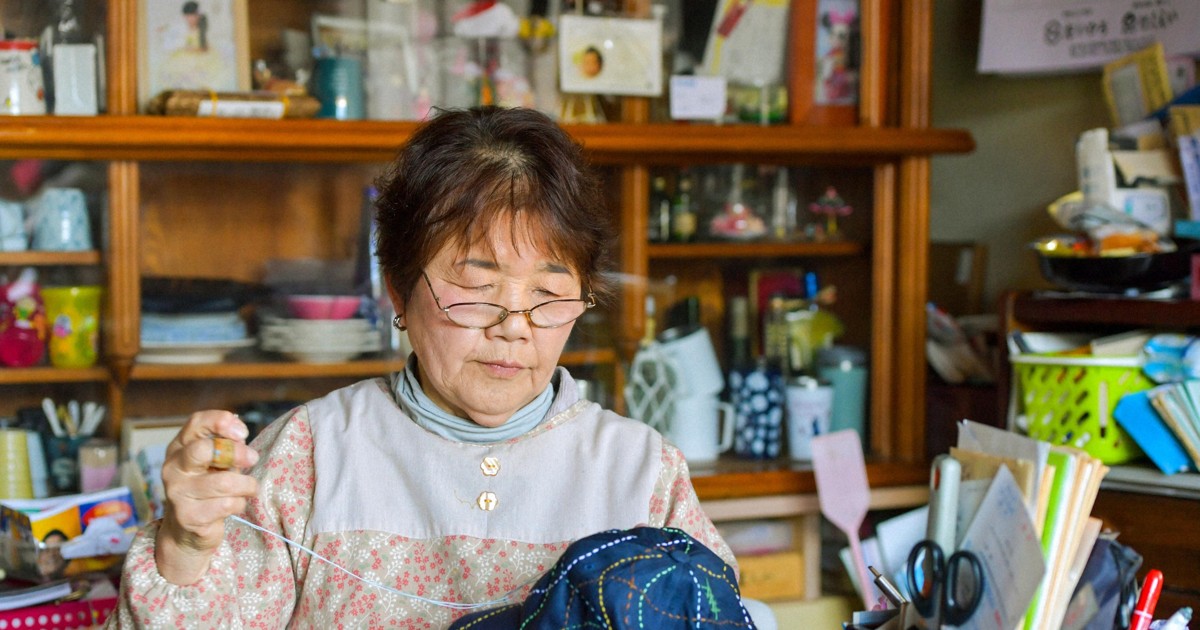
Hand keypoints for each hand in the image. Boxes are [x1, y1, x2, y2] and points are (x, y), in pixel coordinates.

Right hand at [155, 410, 258, 584]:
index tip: (243, 432)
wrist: (186, 531)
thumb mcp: (215, 462)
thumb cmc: (208, 487)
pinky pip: (227, 504)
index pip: (196, 422)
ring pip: (224, 482)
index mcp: (179, 447)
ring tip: (249, 487)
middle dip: (236, 453)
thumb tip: (240, 435)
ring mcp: (177, 493)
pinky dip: (240, 503)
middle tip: (252, 459)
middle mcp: (173, 467)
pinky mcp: (188, 516)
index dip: (221, 421)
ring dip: (246, 484)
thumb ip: (226, 446)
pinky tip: (235, 504)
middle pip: (203, 450)